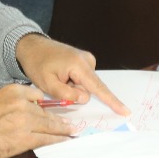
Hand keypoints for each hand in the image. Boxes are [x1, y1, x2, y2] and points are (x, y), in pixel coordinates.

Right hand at [0, 84, 74, 157]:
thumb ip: (15, 100)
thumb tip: (31, 106)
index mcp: (15, 91)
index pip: (38, 96)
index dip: (46, 105)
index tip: (53, 110)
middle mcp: (23, 104)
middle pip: (46, 112)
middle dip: (59, 119)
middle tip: (70, 123)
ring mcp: (26, 121)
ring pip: (49, 125)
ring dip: (62, 129)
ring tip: (72, 131)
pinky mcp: (26, 138)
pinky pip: (46, 138)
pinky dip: (57, 140)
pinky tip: (65, 140)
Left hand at [15, 34, 129, 115]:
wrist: (33, 46)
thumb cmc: (38, 64)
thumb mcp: (47, 84)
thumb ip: (67, 94)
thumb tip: (85, 98)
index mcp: (79, 65)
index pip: (98, 87)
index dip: (112, 101)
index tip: (125, 111)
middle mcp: (87, 60)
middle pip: (89, 88)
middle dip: (74, 92)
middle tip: (56, 83)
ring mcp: (87, 59)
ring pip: (85, 85)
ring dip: (72, 87)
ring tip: (58, 76)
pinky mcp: (84, 61)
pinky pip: (83, 79)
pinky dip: (73, 81)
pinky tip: (62, 74)